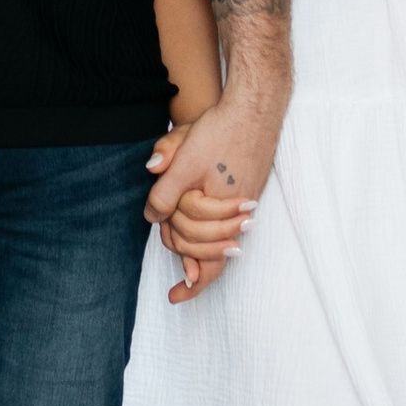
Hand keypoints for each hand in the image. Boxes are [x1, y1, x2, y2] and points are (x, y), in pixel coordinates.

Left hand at [145, 90, 278, 302]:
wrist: (255, 108)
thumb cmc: (220, 132)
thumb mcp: (184, 159)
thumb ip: (164, 190)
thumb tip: (151, 215)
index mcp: (215, 208)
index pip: (203, 256)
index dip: (189, 280)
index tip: (175, 297)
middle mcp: (234, 212)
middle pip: (212, 252)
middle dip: (195, 265)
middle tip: (182, 282)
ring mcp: (244, 201)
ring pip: (223, 240)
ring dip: (208, 256)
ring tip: (195, 276)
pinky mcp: (248, 189)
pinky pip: (232, 224)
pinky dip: (219, 236)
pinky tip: (217, 238)